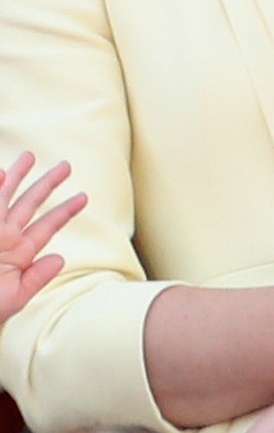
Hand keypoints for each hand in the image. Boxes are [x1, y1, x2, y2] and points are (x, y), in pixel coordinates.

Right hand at [0, 152, 86, 323]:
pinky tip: (0, 174)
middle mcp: (5, 238)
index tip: (84, 197)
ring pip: (4, 198)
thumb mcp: (12, 299)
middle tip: (66, 165)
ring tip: (28, 156)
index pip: (47, 227)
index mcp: (19, 254)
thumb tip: (61, 259)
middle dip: (47, 184)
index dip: (65, 211)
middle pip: (29, 204)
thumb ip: (36, 279)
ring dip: (16, 177)